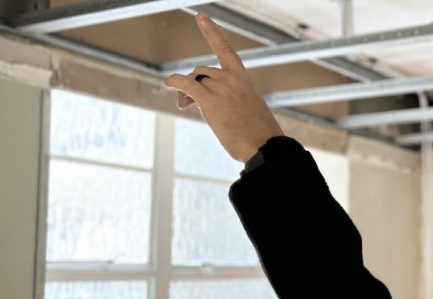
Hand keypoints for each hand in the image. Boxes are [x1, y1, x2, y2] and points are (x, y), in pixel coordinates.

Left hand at [165, 13, 284, 162]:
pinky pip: (185, 85)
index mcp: (243, 79)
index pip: (225, 50)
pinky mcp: (208, 100)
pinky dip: (174, 82)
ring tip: (187, 106)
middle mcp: (231, 78)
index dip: (211, 32)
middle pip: (202, 71)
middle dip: (195, 83)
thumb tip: (198, 102)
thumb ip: (229, 100)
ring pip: (194, 80)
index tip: (201, 17)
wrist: (264, 145)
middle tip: (190, 102)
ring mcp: (220, 88)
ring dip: (186, 91)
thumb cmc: (258, 134)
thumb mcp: (248, 110)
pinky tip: (169, 83)